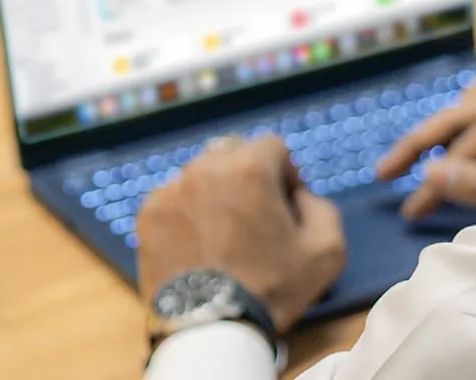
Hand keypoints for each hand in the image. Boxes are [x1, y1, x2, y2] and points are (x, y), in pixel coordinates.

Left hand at [136, 135, 345, 333]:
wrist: (211, 328)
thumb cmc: (271, 289)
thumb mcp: (326, 250)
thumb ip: (320, 206)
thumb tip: (299, 195)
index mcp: (250, 168)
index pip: (273, 146)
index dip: (285, 172)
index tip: (284, 202)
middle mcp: (207, 168)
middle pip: (233, 153)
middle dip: (248, 175)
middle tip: (254, 215)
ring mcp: (172, 189)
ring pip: (201, 174)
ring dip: (215, 192)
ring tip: (222, 233)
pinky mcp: (148, 213)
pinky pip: (174, 198)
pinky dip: (187, 213)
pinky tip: (198, 244)